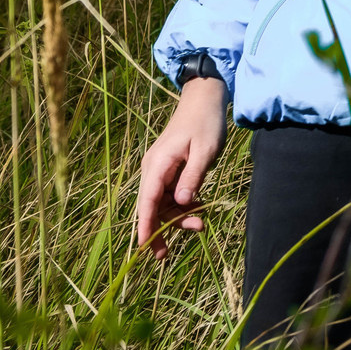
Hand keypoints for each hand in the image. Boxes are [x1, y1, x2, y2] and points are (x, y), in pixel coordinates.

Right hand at [134, 76, 229, 257]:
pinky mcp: (167, 170)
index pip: (147, 200)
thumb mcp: (205, 150)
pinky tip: (198, 208)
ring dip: (176, 217)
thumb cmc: (206, 123)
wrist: (203, 100)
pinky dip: (181, 205)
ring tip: (200, 225)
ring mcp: (158, 170)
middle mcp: (152, 169)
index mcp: (158, 164)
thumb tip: (181, 203)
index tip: (144, 247)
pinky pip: (169, 195)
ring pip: (161, 203)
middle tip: (174, 249)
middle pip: (151, 206)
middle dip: (162, 228)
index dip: (145, 225)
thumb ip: (193, 176)